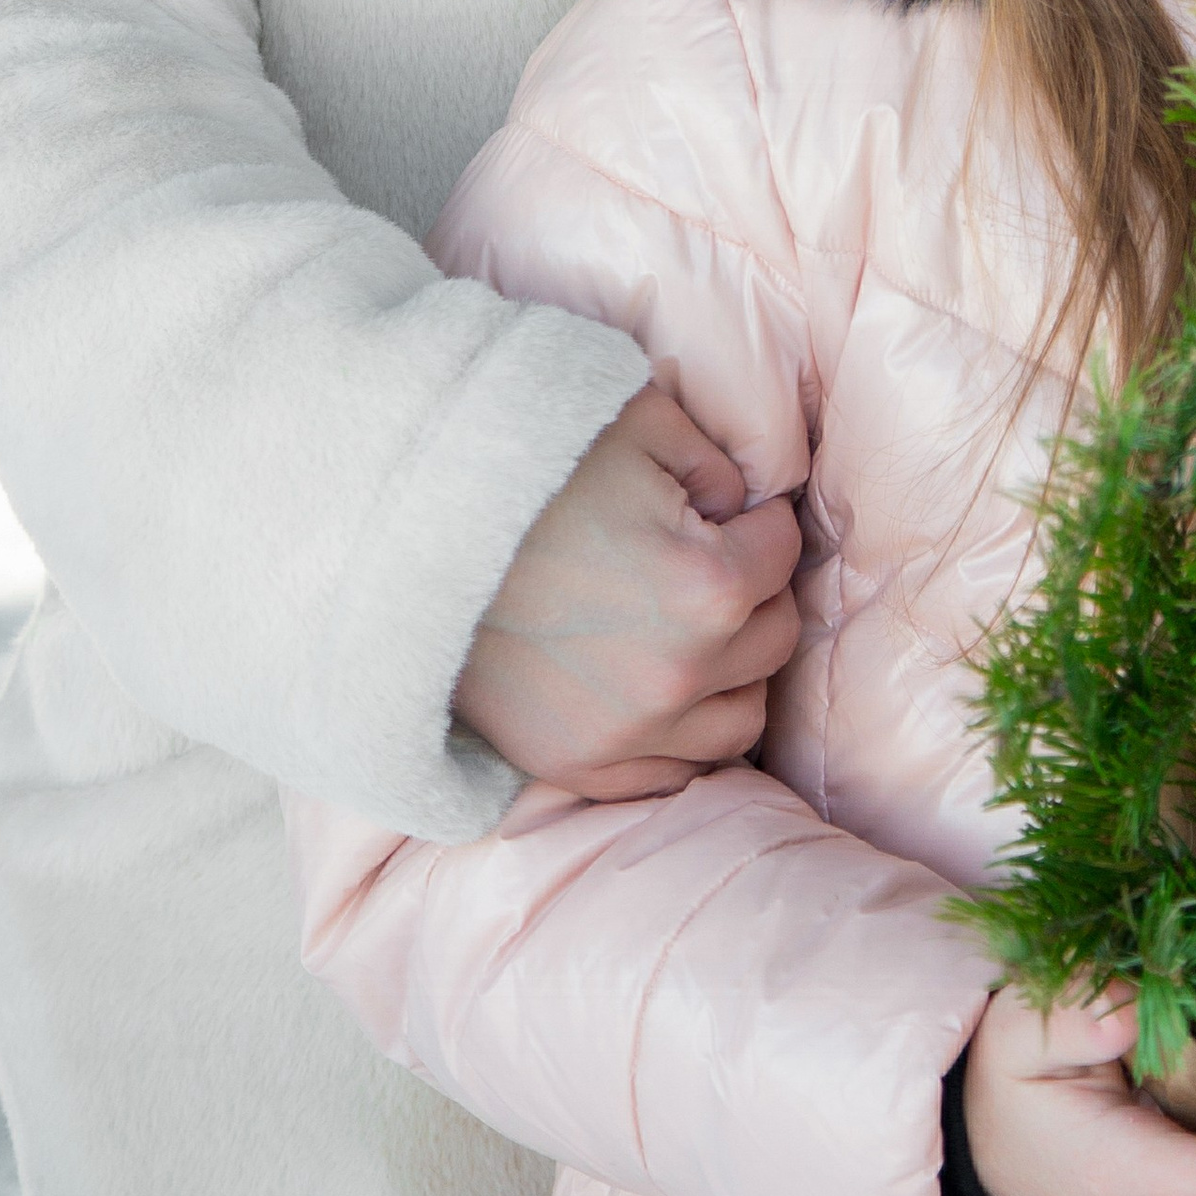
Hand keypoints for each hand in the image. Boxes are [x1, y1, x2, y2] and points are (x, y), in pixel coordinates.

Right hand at [453, 384, 801, 798]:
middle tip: (703, 561)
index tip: (725, 511)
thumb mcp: (644, 422)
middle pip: (773, 634)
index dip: (758, 520)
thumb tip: (748, 505)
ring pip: (741, 718)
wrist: (413, 536)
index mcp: (707, 589)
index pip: (783, 551)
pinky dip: (681, 735)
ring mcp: (626, 735)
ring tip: (687, 630)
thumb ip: (722, 462)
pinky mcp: (577, 767)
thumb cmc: (534, 468)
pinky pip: (674, 773)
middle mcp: (678, 677)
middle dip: (750, 591)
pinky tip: (659, 691)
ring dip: (730, 671)